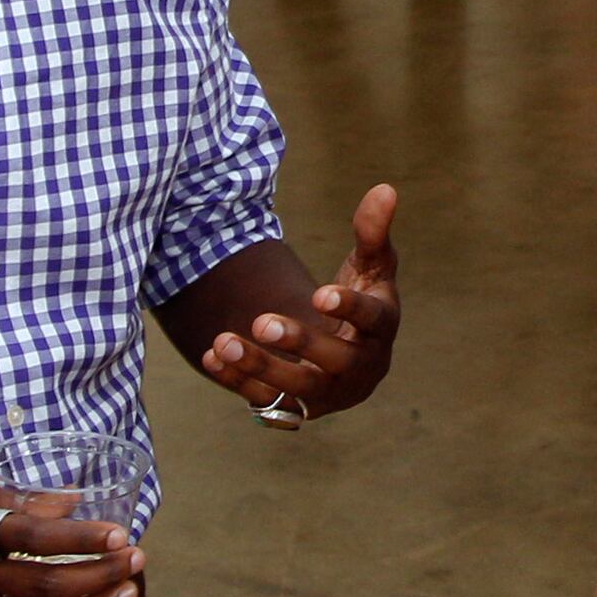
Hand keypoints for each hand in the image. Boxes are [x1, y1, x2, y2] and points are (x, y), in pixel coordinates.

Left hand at [199, 185, 401, 418]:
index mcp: (381, 328)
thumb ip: (373, 231)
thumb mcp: (371, 266)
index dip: (348, 309)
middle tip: (261, 321)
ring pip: (297, 388)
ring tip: (224, 341)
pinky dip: (238, 381)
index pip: (372, 320)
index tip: (319, 295)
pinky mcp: (299, 408)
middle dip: (299, 343)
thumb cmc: (361, 300)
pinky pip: (269, 400)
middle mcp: (361, 367)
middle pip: (335, 361)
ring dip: (260, 367)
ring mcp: (329, 393)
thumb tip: (384, 188)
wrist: (349, 354)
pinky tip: (212, 355)